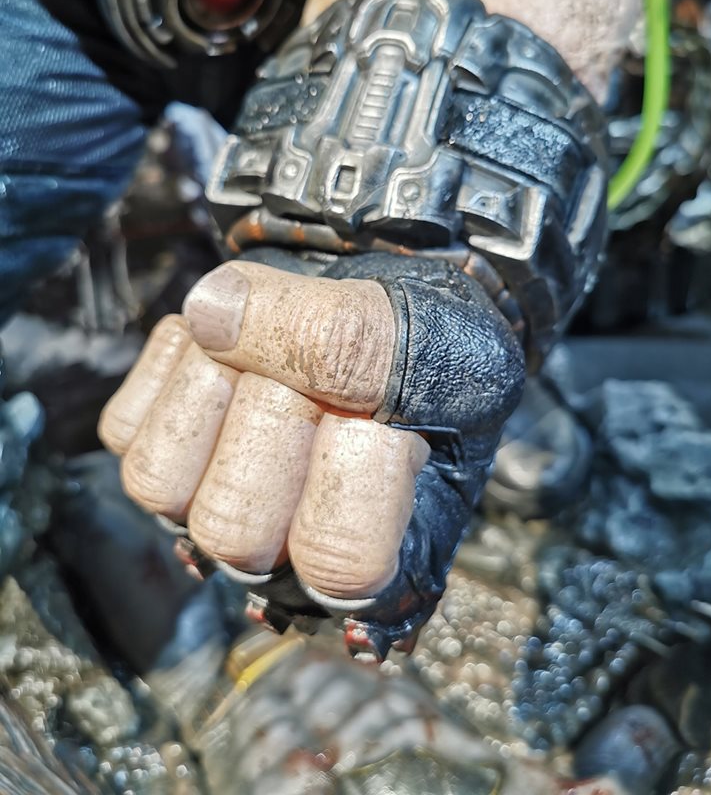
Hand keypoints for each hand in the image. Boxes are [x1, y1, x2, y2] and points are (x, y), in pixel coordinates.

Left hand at [99, 260, 428, 600]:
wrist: (381, 304)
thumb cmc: (426, 338)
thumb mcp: (427, 335)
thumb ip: (345, 337)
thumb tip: (215, 314)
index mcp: (380, 555)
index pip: (337, 562)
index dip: (351, 464)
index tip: (377, 404)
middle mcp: (287, 552)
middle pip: (236, 532)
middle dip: (277, 415)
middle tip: (317, 374)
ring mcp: (212, 503)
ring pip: (163, 488)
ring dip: (218, 382)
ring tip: (268, 354)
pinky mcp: (158, 448)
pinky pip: (128, 427)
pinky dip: (175, 359)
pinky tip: (228, 346)